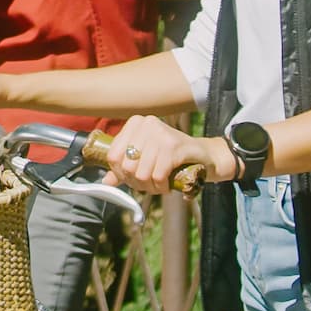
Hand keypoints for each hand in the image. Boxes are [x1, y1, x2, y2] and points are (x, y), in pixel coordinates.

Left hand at [104, 115, 228, 193]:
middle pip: (127, 166)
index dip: (120, 173)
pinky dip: (161, 186)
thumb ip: (124, 167)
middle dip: (136, 183)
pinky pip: (158, 175)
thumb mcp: (145, 158)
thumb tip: (106, 181)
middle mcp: (146, 125)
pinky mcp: (174, 146)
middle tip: (147, 185)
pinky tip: (166, 185)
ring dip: (150, 187)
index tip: (131, 179)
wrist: (204, 155)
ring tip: (158, 186)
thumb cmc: (171, 156)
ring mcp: (160, 134)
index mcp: (135, 123)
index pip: (113, 155)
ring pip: (142, 173)